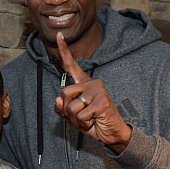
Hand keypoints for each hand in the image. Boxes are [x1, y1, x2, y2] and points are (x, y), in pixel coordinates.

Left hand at [53, 32, 131, 152]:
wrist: (111, 133)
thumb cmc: (93, 122)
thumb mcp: (73, 116)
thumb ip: (62, 108)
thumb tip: (58, 99)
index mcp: (83, 84)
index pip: (71, 65)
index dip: (64, 51)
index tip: (58, 35)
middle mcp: (91, 83)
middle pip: (64, 93)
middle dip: (66, 111)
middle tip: (79, 117)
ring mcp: (98, 91)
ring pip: (71, 107)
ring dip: (75, 120)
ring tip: (87, 120)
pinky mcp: (102, 101)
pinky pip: (80, 115)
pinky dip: (83, 123)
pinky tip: (93, 121)